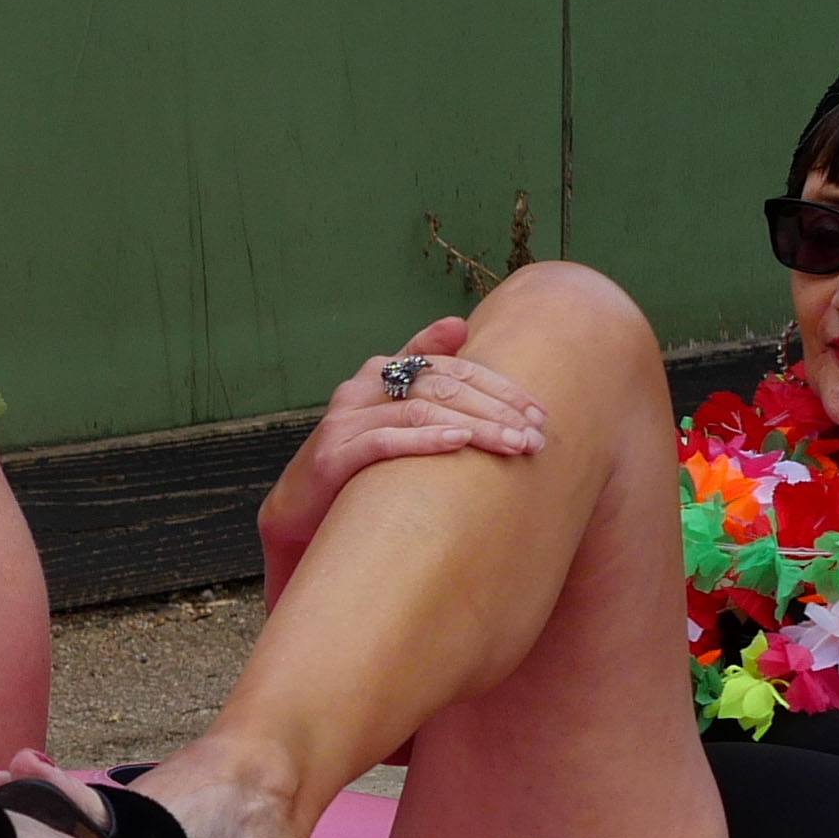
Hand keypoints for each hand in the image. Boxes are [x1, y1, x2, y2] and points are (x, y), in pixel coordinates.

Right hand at [257, 318, 547, 578]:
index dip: (499, 386)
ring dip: (474, 426)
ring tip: (512, 444)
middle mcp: (362, 386)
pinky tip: (459, 442)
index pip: (453, 367)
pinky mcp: (333, 455)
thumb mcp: (395, 418)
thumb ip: (424, 379)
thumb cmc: (360, 464)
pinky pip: (385, 440)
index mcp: (382, 371)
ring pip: (421, 410)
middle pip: (442, 386)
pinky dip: (424, 439)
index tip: (539, 412)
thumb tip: (460, 325)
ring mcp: (345, 419)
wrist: (299, 512)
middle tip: (536, 436)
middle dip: (496, 409)